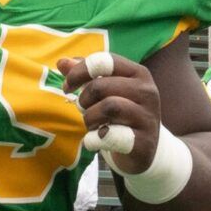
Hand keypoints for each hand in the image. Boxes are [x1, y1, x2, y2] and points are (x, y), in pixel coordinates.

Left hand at [64, 51, 164, 176]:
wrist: (144, 149)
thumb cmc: (119, 114)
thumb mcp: (105, 92)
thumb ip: (85, 75)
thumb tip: (62, 62)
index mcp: (138, 73)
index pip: (104, 61)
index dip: (78, 73)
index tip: (67, 87)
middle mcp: (147, 91)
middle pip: (101, 86)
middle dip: (83, 100)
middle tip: (84, 111)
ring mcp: (148, 117)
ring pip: (109, 107)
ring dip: (90, 119)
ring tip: (92, 125)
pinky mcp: (144, 142)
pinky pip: (111, 136)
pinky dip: (95, 140)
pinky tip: (96, 141)